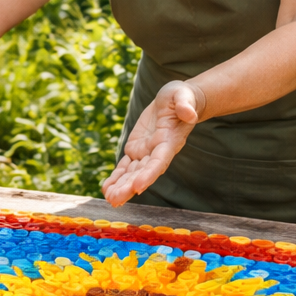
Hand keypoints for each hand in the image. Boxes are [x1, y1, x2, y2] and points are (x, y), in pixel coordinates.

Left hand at [101, 80, 204, 206]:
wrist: (175, 101)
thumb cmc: (182, 97)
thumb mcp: (184, 95)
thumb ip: (185, 105)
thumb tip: (189, 113)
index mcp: (169, 142)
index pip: (159, 162)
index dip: (148, 175)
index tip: (138, 187)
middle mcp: (157, 152)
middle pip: (143, 173)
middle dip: (129, 187)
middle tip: (115, 201)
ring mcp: (146, 152)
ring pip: (132, 173)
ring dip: (120, 187)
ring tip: (109, 200)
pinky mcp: (136, 149)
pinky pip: (125, 166)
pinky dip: (116, 177)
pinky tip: (107, 189)